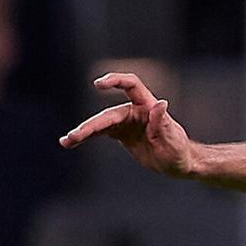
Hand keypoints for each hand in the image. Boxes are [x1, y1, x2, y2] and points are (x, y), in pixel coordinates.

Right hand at [60, 69, 203, 175]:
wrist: (178, 164)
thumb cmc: (179, 151)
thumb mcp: (173, 140)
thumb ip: (162, 123)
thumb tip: (161, 103)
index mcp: (148, 106)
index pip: (131, 85)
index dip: (115, 81)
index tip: (98, 85)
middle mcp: (134, 111)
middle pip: (108, 114)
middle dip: (91, 126)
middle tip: (75, 136)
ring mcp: (125, 122)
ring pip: (99, 124)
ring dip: (83, 132)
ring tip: (66, 141)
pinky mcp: (120, 134)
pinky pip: (99, 133)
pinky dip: (85, 138)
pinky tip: (69, 143)